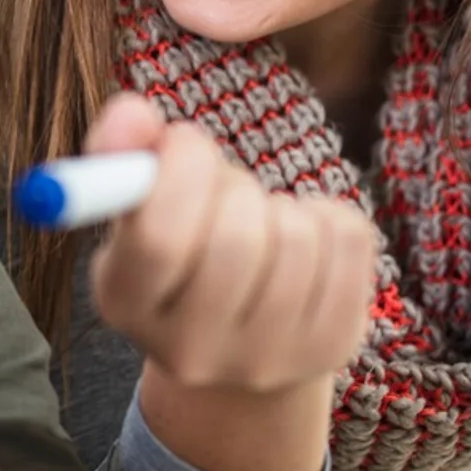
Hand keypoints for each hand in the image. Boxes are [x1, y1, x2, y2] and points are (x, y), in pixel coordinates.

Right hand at [85, 93, 376, 395]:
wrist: (233, 348)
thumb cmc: (180, 252)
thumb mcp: (138, 207)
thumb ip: (122, 151)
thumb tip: (133, 113)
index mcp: (126, 305)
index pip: (161, 238)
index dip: (179, 168)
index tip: (183, 140)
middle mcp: (191, 348)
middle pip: (237, 239)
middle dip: (235, 186)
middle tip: (226, 192)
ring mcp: (267, 358)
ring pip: (297, 237)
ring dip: (281, 206)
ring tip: (262, 224)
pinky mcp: (331, 346)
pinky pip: (348, 240)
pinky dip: (327, 216)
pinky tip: (304, 241)